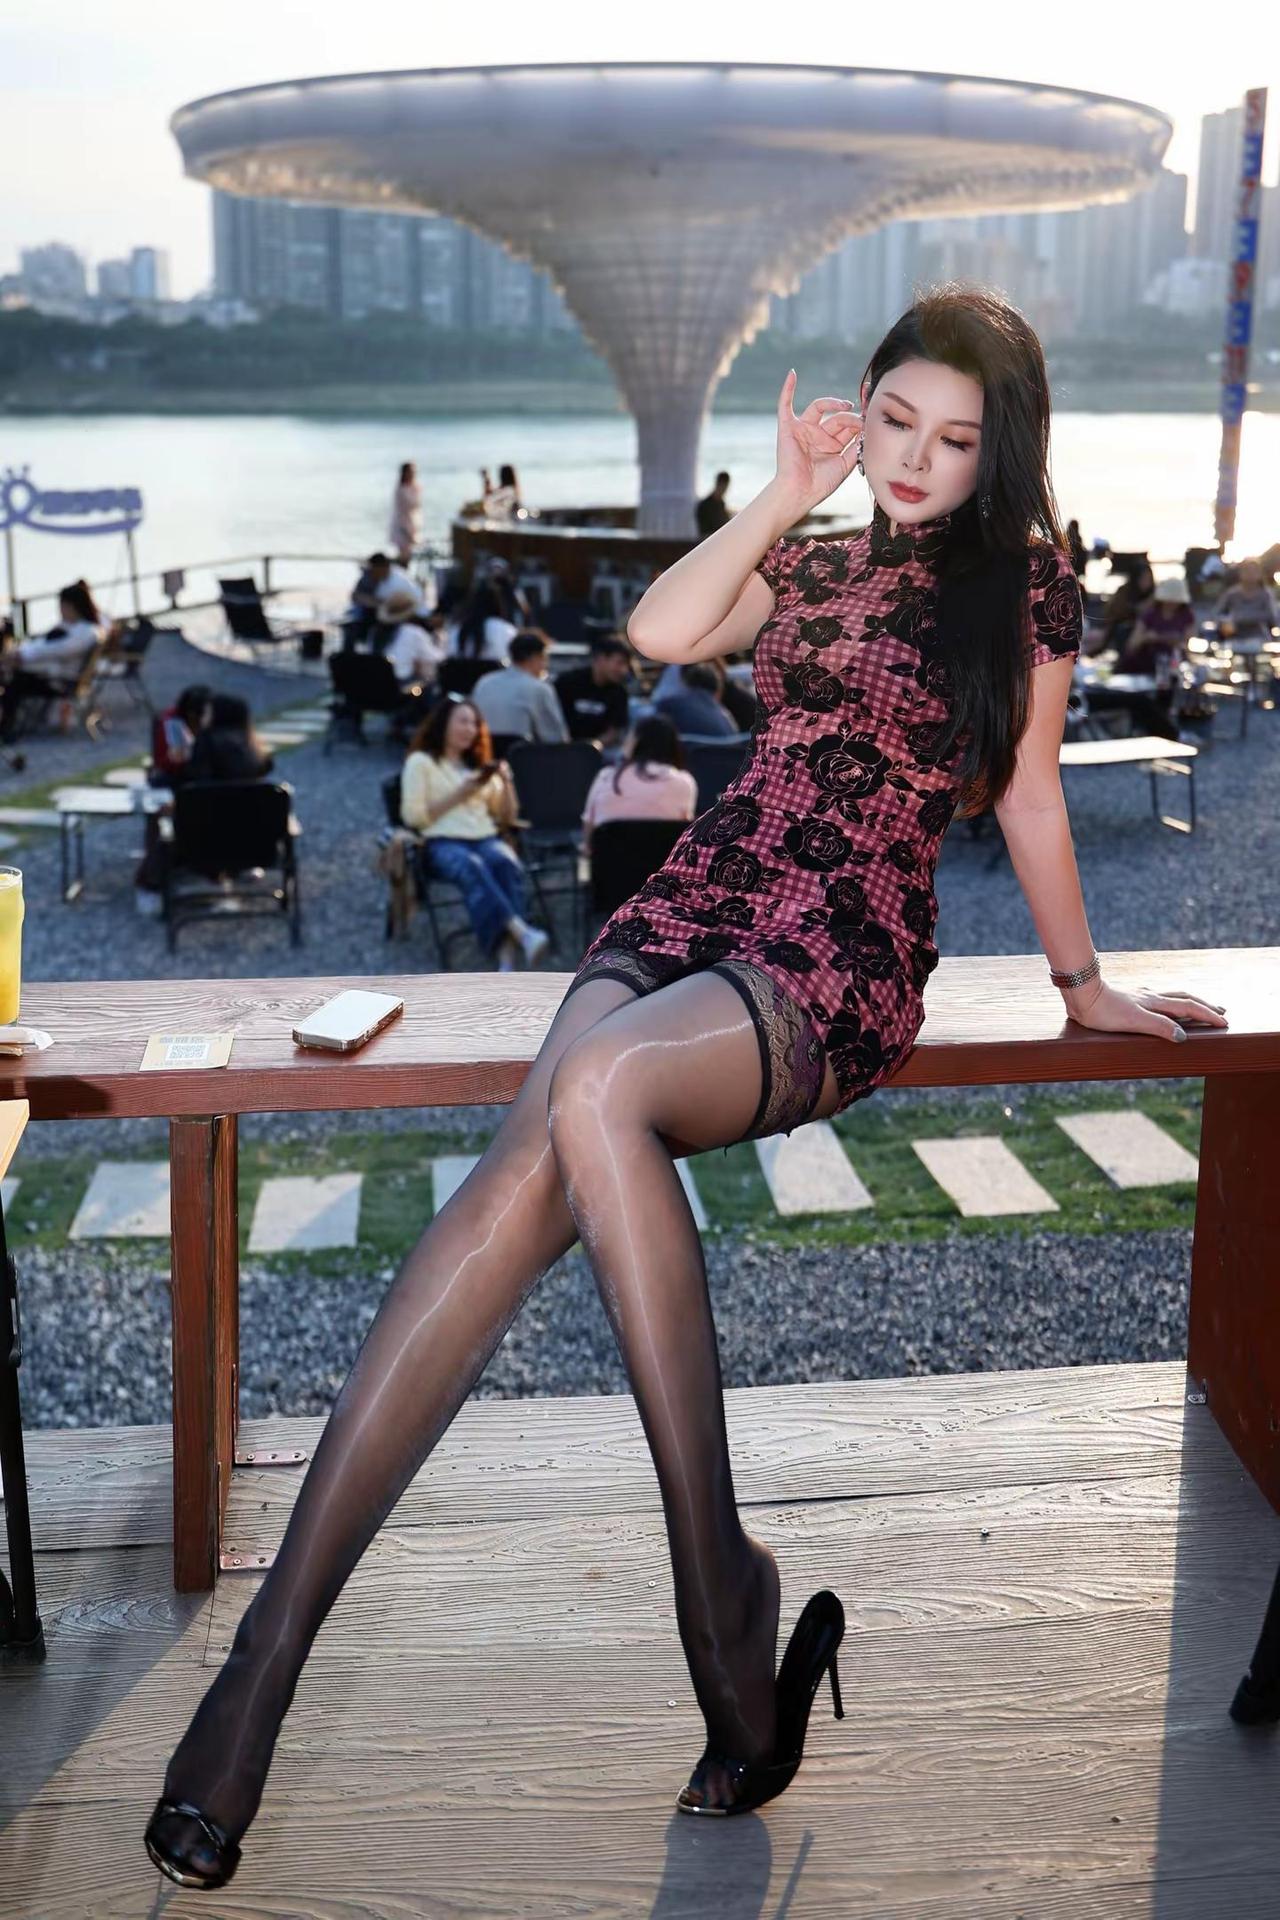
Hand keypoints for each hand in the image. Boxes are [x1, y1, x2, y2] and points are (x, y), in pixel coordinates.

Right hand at [773, 371, 862, 514]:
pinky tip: (792, 374)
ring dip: (833, 403)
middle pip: (837, 417)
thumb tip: (867, 427)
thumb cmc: (821, 484)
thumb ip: (857, 445)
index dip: (859, 417)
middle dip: (850, 418)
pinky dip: (788, 389)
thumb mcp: (846, 463)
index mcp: (832, 444)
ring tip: (846, 406)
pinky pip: (785, 404)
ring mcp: (803, 429)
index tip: (870, 407)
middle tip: (860, 421)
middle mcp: (818, 434)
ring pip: (820, 407)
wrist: (800, 492)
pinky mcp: (788, 427)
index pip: (848, 425)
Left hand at [1063, 978, 1228, 1043]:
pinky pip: (1158, 998)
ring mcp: (1140, 995)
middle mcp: (1151, 997)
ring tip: (1199, 1006)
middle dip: (1204, 1006)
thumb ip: (1159, 1027)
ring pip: (1172, 996)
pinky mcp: (1129, 997)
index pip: (1189, 1008)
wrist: (1081, 994)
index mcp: (1155, 1003)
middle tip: (1221, 1012)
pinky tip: (1164, 1004)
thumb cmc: (1104, 1011)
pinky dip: (1170, 1001)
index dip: (1207, 1016)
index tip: (1224, 1023)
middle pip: (1185, 998)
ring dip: (1189, 1002)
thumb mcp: (1134, 1022)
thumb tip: (1183, 1036)